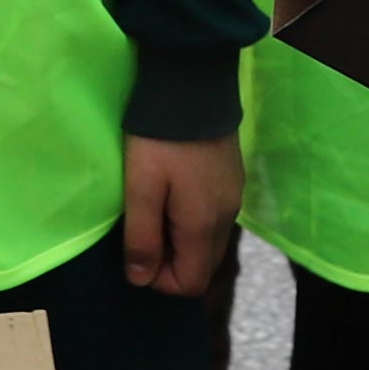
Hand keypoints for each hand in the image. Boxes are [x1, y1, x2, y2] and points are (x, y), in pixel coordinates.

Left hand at [122, 133, 240, 295]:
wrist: (192, 86)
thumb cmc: (159, 140)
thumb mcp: (140, 188)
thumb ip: (141, 237)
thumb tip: (140, 280)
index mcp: (203, 227)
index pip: (189, 283)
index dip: (158, 280)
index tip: (135, 252)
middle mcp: (226, 219)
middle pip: (201, 266)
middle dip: (170, 263)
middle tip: (140, 232)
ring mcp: (233, 198)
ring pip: (208, 243)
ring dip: (180, 242)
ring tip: (153, 211)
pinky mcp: (232, 179)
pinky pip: (214, 219)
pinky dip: (192, 222)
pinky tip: (173, 194)